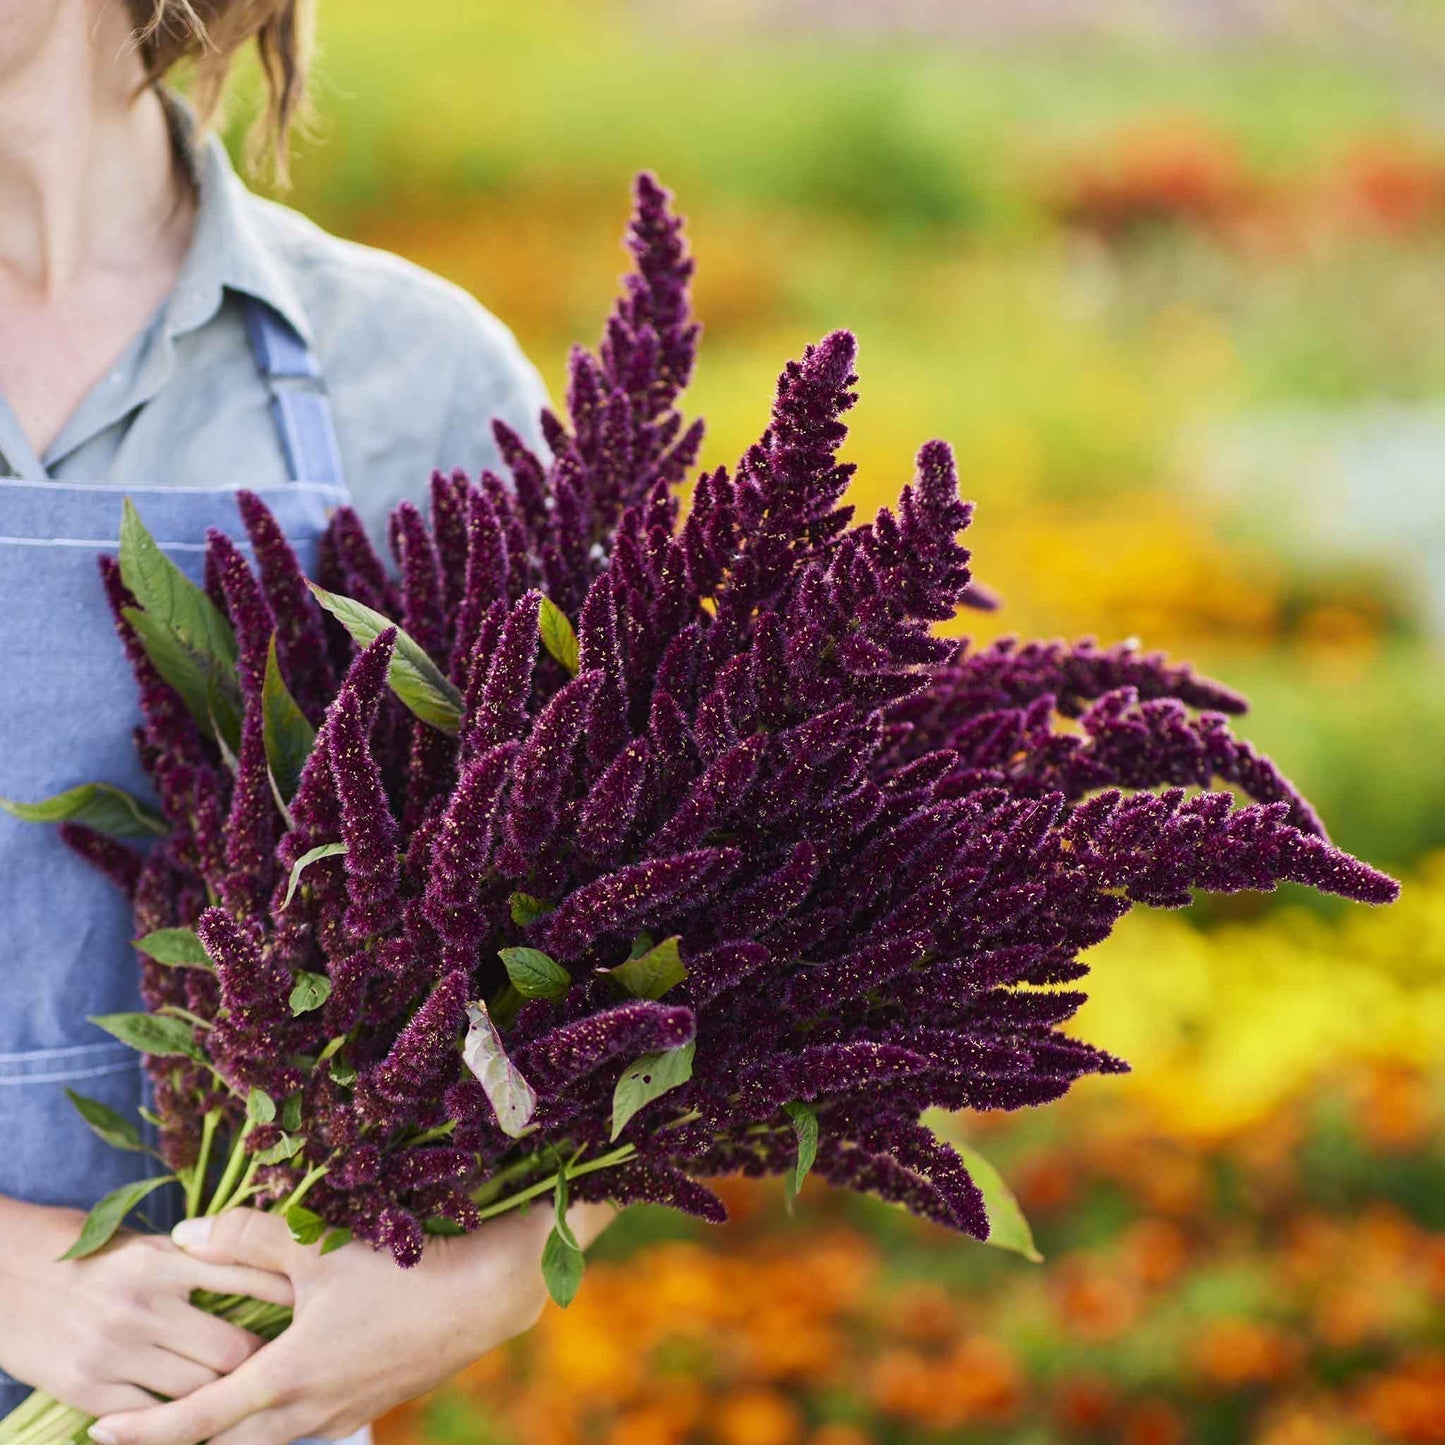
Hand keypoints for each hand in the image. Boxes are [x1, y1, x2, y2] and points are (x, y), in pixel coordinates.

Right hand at [0, 1196, 292, 1416]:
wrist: (2, 1275)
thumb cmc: (83, 1253)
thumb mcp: (145, 1243)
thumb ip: (198, 1260)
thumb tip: (262, 1268)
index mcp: (166, 1259)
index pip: (247, 1278)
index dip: (286, 1300)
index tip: (313, 1310)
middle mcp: (145, 1304)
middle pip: (232, 1349)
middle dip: (265, 1362)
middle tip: (288, 1366)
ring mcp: (116, 1351)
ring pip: (198, 1391)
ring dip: (228, 1396)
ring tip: (253, 1395)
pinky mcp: (89, 1389)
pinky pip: (151, 1418)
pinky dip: (179, 1422)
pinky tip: (200, 1419)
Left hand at [88, 1199, 615, 1444]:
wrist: (490, 1294)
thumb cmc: (406, 1268)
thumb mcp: (322, 1247)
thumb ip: (249, 1236)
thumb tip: (186, 1234)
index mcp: (288, 1377)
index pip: (196, 1420)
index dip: (144, 1432)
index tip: (97, 1437)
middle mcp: (311, 1409)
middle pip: (230, 1443)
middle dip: (186, 1438)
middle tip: (147, 1424)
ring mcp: (346, 1409)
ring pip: (271, 1437)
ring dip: (236, 1427)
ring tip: (211, 1406)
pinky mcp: (374, 1399)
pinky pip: (309, 1421)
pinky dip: (280, 1412)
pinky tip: (287, 1381)